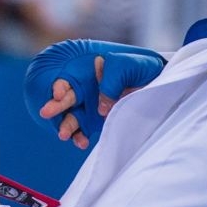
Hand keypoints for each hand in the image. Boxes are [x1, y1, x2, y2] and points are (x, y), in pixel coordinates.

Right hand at [24, 39, 166, 148]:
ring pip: (72, 117)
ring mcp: (91, 107)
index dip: (60, 85)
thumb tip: (101, 107)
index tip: (59, 94)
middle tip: (45, 112)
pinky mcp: (98, 122)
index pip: (68, 78)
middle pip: (66, 98)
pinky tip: (81, 142)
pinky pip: (84, 131)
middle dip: (54, 106)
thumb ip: (111, 81)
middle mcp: (86, 89)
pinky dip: (79, 137)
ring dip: (66, 125)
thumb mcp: (127, 64)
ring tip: (63, 135)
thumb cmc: (142, 67)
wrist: (160, 81)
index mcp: (88, 71)